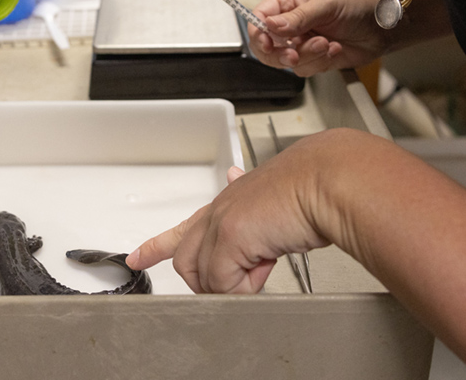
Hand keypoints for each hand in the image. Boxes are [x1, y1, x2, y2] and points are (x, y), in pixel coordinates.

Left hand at [126, 133, 337, 292]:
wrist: (328, 179)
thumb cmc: (315, 190)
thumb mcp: (275, 214)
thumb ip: (255, 228)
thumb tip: (246, 242)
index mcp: (229, 201)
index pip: (185, 227)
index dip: (158, 245)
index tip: (138, 256)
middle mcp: (219, 209)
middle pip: (187, 260)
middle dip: (212, 281)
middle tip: (248, 276)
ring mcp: (221, 221)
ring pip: (204, 275)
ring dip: (234, 283)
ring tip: (264, 265)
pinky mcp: (229, 236)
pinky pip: (225, 282)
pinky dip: (247, 286)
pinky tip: (268, 261)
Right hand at [251, 0, 392, 75]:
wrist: (381, 26)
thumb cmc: (355, 5)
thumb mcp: (325, 5)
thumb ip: (297, 17)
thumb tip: (271, 25)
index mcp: (286, 3)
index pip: (259, 19)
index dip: (258, 34)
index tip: (267, 43)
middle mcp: (289, 24)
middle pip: (265, 46)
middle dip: (280, 54)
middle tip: (294, 54)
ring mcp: (300, 43)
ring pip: (285, 61)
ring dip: (308, 55)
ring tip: (326, 43)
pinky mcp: (312, 59)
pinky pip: (304, 69)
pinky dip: (320, 61)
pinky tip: (334, 48)